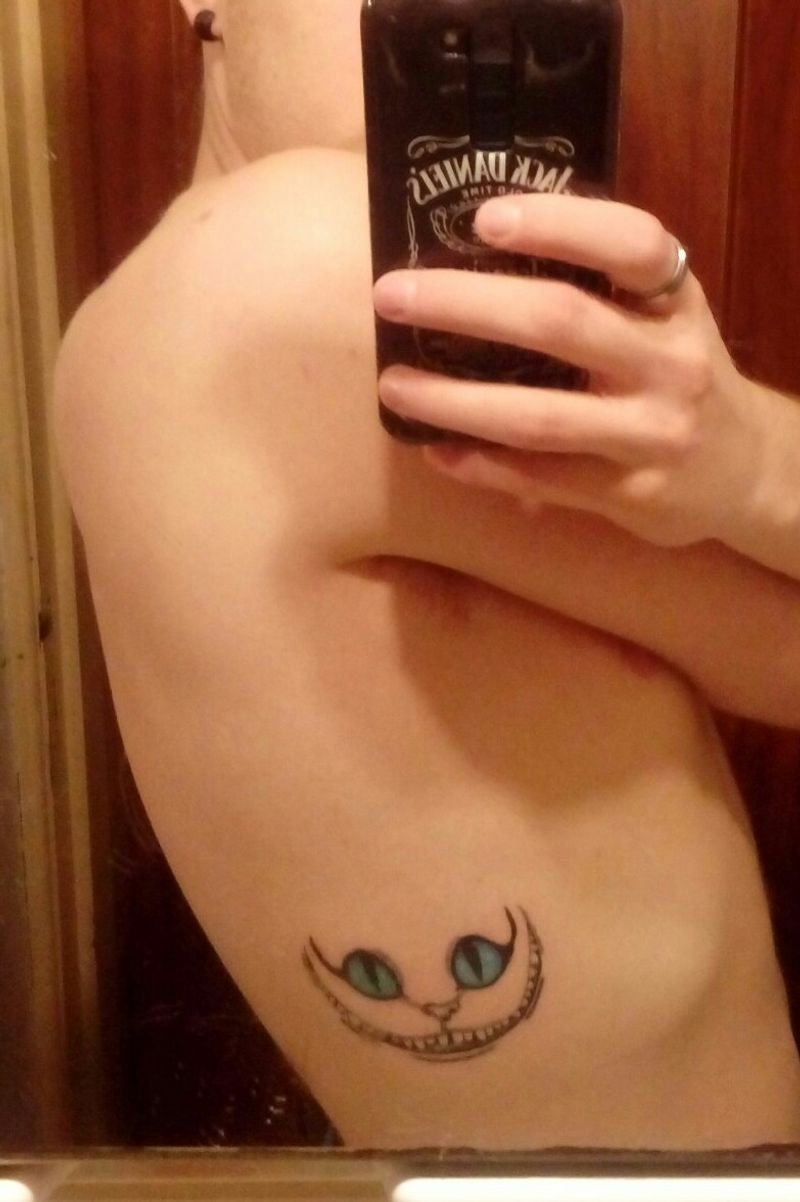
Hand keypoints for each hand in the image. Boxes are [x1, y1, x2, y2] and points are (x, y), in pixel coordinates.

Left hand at [373, 194, 763, 549]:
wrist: (747, 469)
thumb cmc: (679, 374)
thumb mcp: (663, 316)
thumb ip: (601, 286)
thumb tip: (479, 248)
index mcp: (676, 300)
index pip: (630, 243)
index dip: (559, 223)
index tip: (484, 218)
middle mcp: (671, 361)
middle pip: (561, 322)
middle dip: (466, 304)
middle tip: (391, 295)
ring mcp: (652, 433)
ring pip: (539, 416)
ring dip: (454, 401)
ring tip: (394, 385)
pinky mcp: (631, 494)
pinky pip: (540, 478)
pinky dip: (480, 464)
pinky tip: (435, 450)